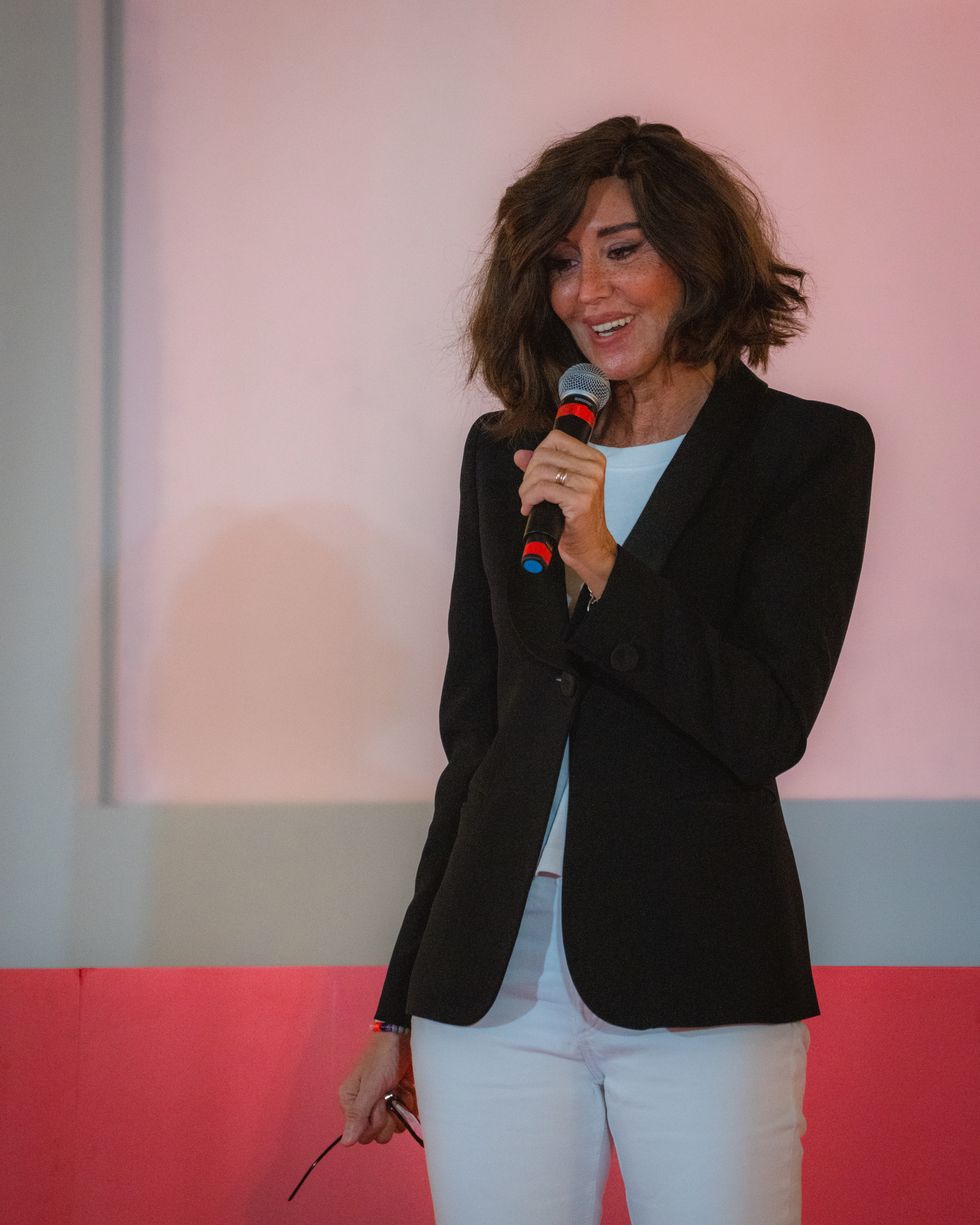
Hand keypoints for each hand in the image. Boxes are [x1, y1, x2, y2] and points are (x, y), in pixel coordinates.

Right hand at [338, 1031, 414, 1145]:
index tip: (379, 1102)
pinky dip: (409, 1105)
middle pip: (377, 1135)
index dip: (373, 1123)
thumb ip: (359, 1114)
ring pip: (393, 1128)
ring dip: (400, 1111)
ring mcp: (382, 1104)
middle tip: (389, 1095)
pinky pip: (405, 1117)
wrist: (403, 1037)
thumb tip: (345, 1144)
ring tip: (399, 1090)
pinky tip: (407, 1089)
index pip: (361, 1135)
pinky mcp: (397, 1100)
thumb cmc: (383, 1058)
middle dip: (387, 1118)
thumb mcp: (370, 1085)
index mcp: (350, 1102)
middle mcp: (364, 1106)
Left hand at [514, 430, 616, 596]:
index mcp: (593, 458)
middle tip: (528, 493)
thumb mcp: (560, 487)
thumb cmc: (576, 518)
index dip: (537, 455)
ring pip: (542, 471)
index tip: (534, 474)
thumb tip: (519, 455)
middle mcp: (594, 467)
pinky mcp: (580, 500)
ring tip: (528, 502)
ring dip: (526, 489)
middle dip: (528, 475)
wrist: (589, 546)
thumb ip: (542, 467)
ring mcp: (589, 483)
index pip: (556, 439)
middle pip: (545, 455)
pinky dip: (530, 498)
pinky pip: (543, 489)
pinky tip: (530, 508)